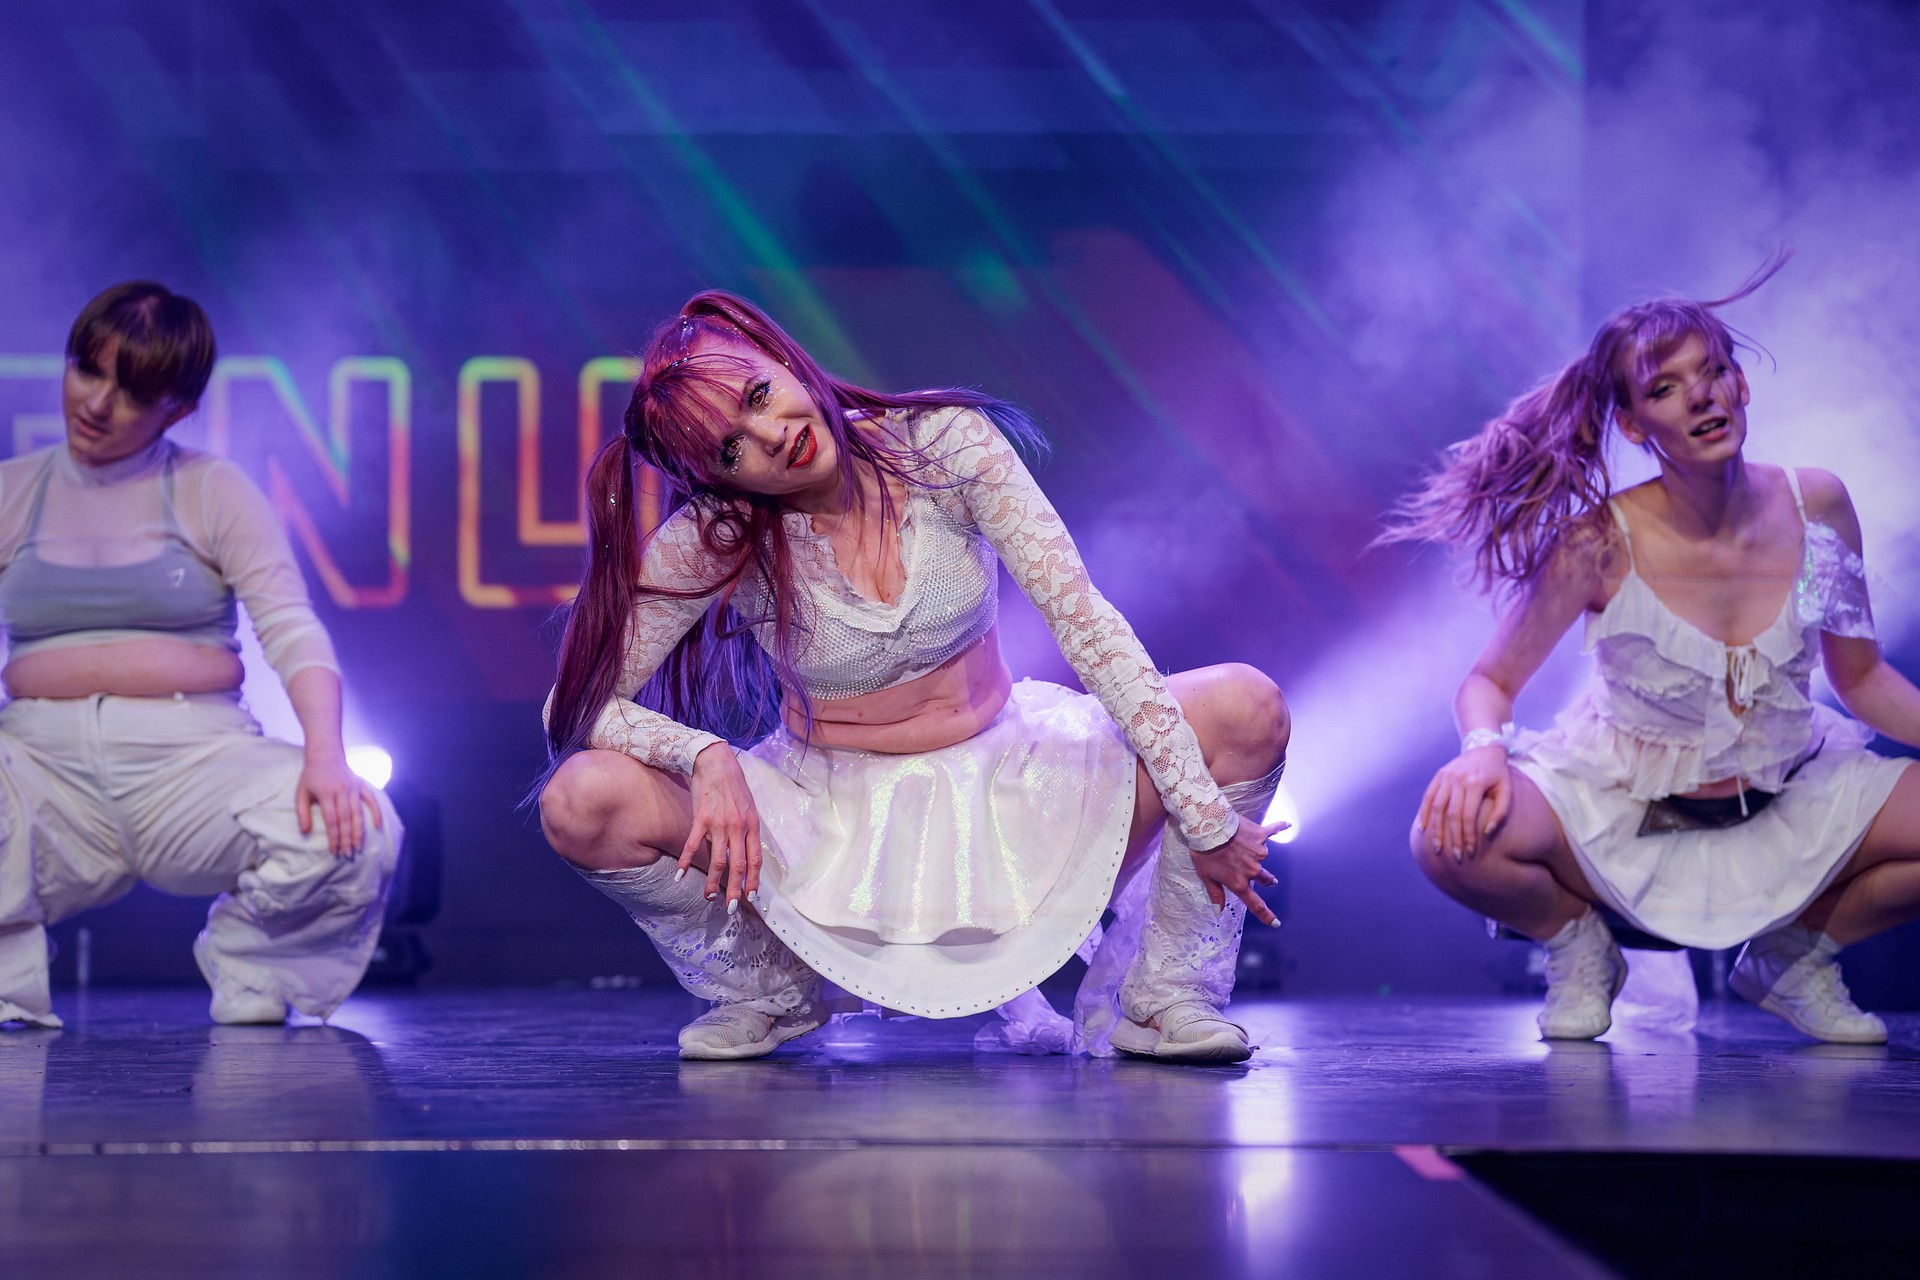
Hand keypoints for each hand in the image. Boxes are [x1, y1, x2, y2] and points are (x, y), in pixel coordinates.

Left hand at [296, 754, 385, 856]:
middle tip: (348, 854)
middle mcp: (342, 791)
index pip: (331, 820)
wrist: (325, 754)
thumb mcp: (301, 793)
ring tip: (358, 846)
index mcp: (326, 793)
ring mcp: (354, 788)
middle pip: (346, 819)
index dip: (333, 837)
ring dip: (359, 831)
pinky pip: (372, 800)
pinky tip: (378, 826)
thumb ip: (302, 813)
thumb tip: (304, 832)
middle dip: (347, 838)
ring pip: (358, 813)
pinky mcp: (361, 785)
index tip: (334, 851)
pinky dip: (376, 813)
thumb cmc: (311, 776)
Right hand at [682, 742, 761, 911]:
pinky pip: (692, 845)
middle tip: (731, 908)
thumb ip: (747, 829)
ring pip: (716, 861)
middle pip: (737, 866)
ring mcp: (719, 824)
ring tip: (708, 897)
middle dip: (735, 890)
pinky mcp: (701, 819)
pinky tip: (680, 875)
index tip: (752, 897)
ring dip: (712, 882)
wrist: (715, 763)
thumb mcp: (749, 807)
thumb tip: (746, 850)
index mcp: (752, 826)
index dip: (754, 880)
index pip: (755, 860)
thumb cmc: (733, 785)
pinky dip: (685, 862)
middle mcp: (738, 828)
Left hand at [1191, 816, 1286, 926]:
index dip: (1266, 916)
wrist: (1208, 827)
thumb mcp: (1206, 876)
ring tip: (1242, 844)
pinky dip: (1279, 828)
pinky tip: (1287, 825)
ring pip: (1263, 857)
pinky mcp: (1260, 835)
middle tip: (1269, 880)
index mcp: (1239, 882)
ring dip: (1256, 853)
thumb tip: (1218, 912)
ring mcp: (1258, 853)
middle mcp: (1252, 870)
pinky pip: (1273, 831)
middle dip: (1267, 880)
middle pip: (1266, 880)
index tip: (1276, 923)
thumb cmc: (1204, 852)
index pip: (1255, 904)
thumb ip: (1215, 894)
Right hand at [1415, 746, 1511, 862]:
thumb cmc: (1498, 774)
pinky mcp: (1438, 776)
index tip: (1470, 852)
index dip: (1468, 836)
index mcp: (1476, 783)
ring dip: (1436, 830)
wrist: (1483, 748)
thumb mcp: (1506, 790)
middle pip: (1452, 814)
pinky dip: (1424, 814)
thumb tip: (1487, 833)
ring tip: (1438, 848)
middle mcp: (1458, 779)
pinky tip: (1423, 829)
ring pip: (1437, 808)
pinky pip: (1428, 797)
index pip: (1468, 816)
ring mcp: (1446, 776)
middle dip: (1453, 838)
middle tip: (1455, 857)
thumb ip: (1501, 812)